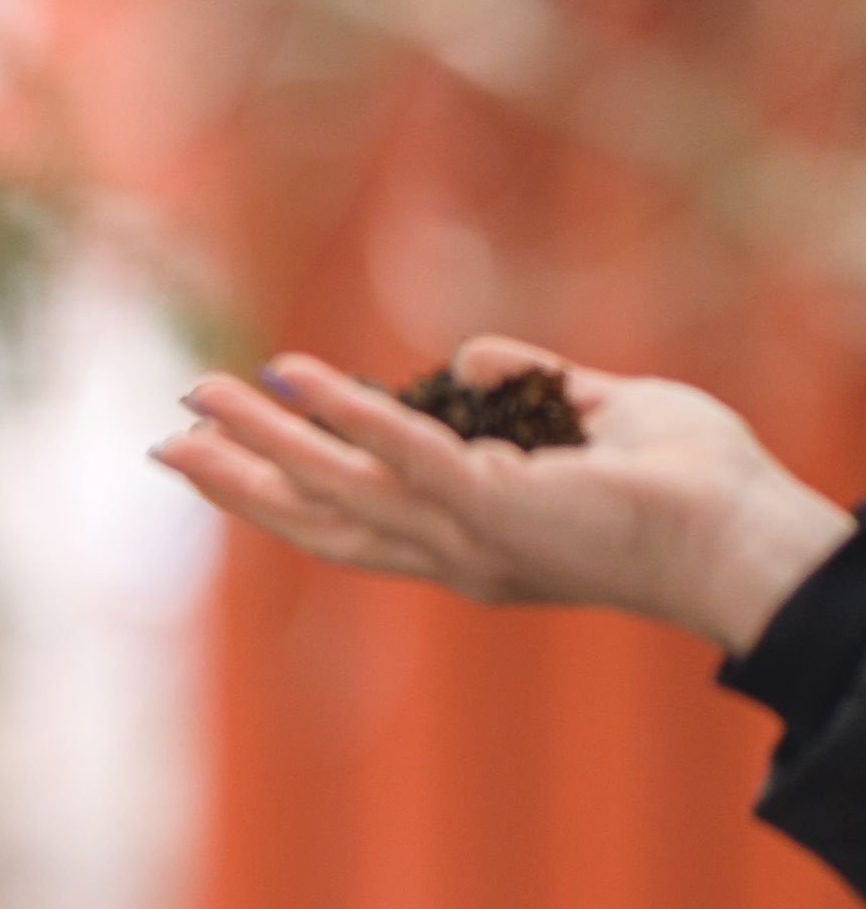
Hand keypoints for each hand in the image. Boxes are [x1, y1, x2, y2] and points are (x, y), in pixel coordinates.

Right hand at [156, 339, 848, 660]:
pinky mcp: (498, 509)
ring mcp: (469, 535)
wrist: (746, 532)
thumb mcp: (588, 414)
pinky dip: (349, 415)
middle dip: (236, 481)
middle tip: (163, 441)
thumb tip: (464, 357)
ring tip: (200, 400)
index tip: (214, 450)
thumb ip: (523, 386)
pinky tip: (297, 376)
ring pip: (339, 490)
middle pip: (317, 518)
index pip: (351, 516)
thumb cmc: (688, 485)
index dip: (277, 486)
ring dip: (263, 443)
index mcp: (467, 538)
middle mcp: (452, 551)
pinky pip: (407, 457)